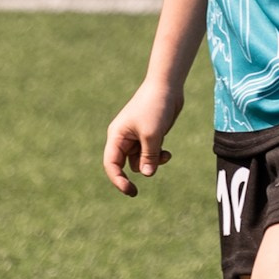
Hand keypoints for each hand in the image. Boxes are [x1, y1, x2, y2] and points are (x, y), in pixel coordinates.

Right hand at [103, 80, 181, 195]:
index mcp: (117, 136)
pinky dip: (158, 156)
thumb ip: (148, 156)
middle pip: (125, 164)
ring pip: (141, 160)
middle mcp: (124, 138)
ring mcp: (137, 137)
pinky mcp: (149, 136)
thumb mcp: (152, 135)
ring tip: (164, 154)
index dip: (117, 179)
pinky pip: (151, 154)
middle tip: (136, 191)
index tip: (129, 190)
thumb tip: (147, 174)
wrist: (167, 87)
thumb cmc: (155, 107)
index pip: (111, 163)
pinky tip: (167, 152)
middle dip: (138, 170)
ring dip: (152, 162)